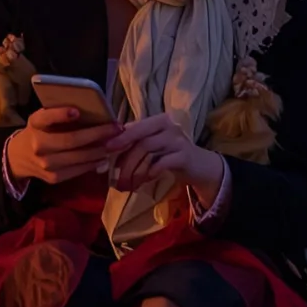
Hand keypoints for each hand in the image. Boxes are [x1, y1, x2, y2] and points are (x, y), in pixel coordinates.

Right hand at [6, 107, 121, 184]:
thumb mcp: (42, 119)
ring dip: (100, 150)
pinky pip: (78, 170)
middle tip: (116, 129)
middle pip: (70, 140)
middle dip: (97, 134)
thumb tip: (93, 111)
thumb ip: (59, 114)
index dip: (60, 115)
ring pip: (78, 157)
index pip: (46, 117)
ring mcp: (45, 164)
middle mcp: (38, 144)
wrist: (19, 157)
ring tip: (115, 143)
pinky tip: (103, 157)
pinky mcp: (53, 178)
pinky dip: (93, 163)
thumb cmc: (39, 132)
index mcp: (35, 124)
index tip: (76, 111)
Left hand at [103, 113, 224, 192]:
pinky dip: (150, 172)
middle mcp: (169, 126)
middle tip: (116, 179)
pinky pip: (162, 163)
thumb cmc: (170, 154)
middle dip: (126, 161)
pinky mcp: (185, 156)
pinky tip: (144, 181)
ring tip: (127, 185)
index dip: (121, 138)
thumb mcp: (152, 145)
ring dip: (135, 171)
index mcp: (158, 121)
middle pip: (141, 141)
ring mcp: (178, 140)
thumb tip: (107, 149)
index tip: (106, 149)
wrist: (199, 165)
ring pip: (149, 152)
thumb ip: (134, 143)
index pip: (136, 127)